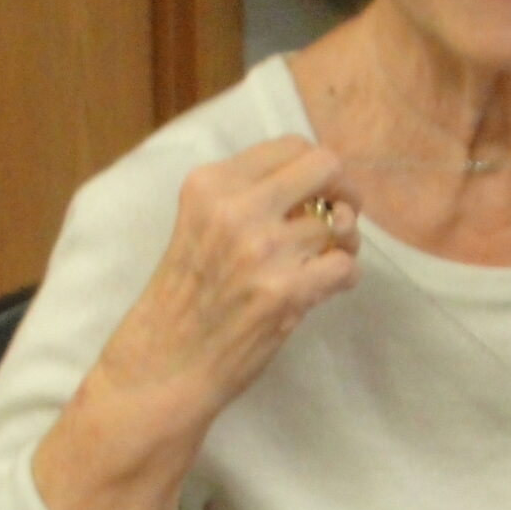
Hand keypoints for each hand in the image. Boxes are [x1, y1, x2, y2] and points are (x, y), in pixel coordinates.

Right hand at [35, 138, 358, 509]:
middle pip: (325, 167)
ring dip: (344, 243)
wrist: (164, 364)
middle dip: (343, 190)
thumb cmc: (183, 299)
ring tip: (324, 261)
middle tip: (339, 216)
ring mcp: (262, 250)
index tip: (318, 191)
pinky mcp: (286, 292)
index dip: (316, 166)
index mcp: (209, 185)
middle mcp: (236, 209)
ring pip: (340, 223)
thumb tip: (316, 183)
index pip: (288, 145)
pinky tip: (323, 288)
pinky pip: (346, 266)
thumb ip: (246, 199)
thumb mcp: (199, 226)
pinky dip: (345, 277)